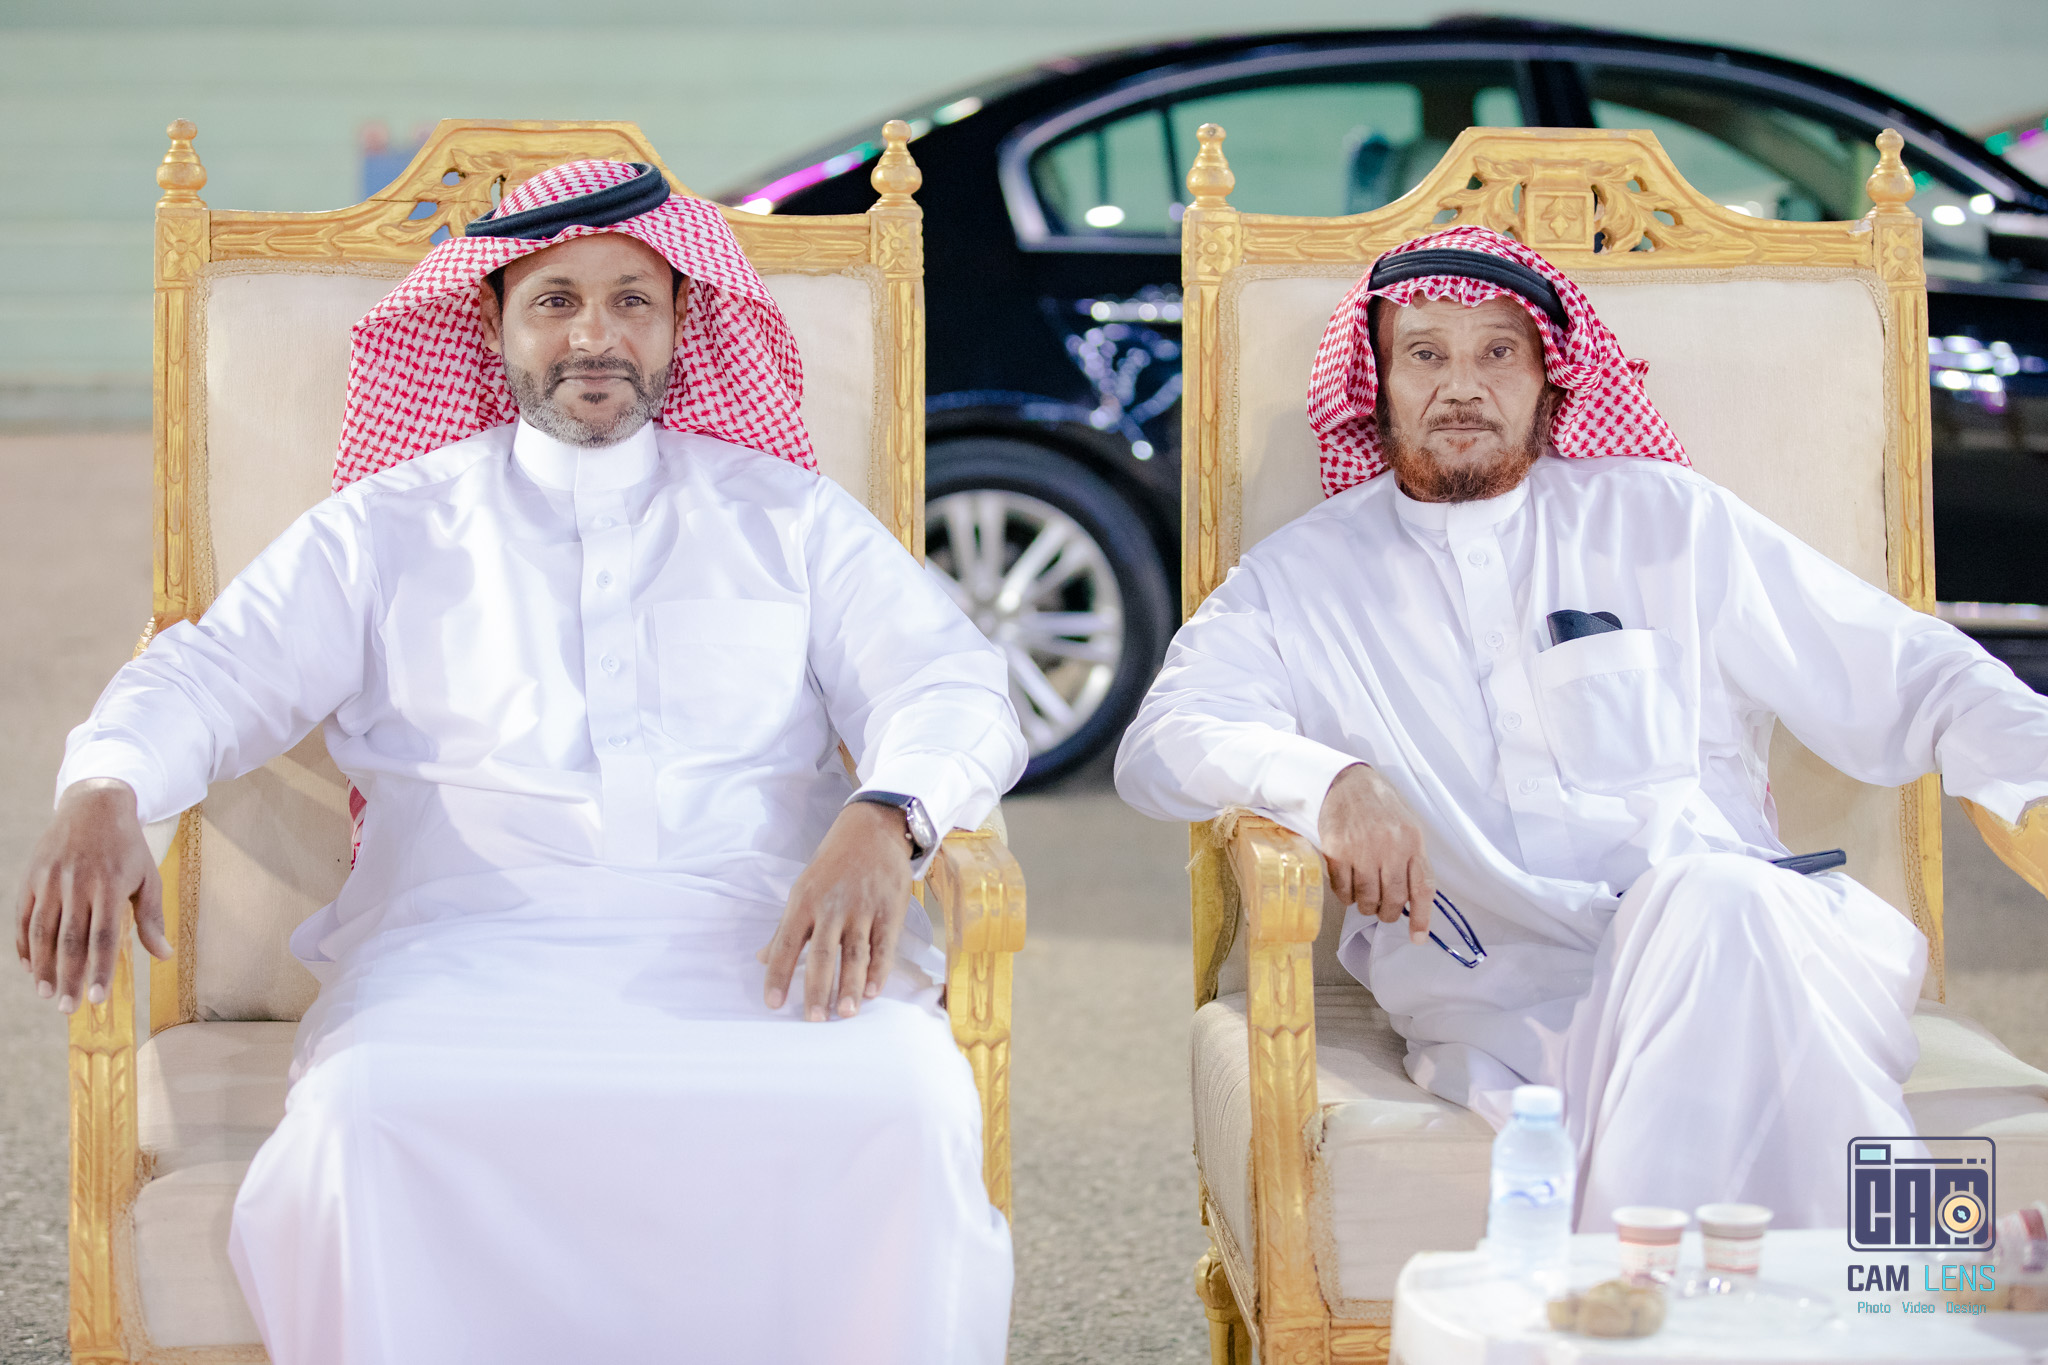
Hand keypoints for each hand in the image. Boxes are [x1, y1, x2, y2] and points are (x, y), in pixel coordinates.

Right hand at [15, 779, 170, 1012]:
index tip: (98, 999)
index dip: (100, 970)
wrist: (93, 806)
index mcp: (108, 886)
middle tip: (68, 1008)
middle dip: (68, 977)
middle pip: (69, 940)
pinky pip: (23, 917)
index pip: (103, 938)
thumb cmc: (127, 848)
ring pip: (42, 932)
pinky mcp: (31, 878)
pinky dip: (24, 944)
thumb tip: (164, 955)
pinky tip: (29, 967)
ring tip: (46, 994)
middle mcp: (76, 885)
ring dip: (42, 967)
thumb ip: (150, 918)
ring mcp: (49, 881)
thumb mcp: (147, 878)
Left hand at [759, 801, 912, 1020]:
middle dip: (817, 988)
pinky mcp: (889, 910)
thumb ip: (786, 927)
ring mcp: (863, 908)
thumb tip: (762, 958)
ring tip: (846, 1013)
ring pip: (855, 953)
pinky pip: (884, 945)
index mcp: (804, 901)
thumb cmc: (834, 863)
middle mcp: (832, 907)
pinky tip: (874, 991)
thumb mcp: (804, 888)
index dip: (779, 975)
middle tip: (814, 1018)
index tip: (773, 1004)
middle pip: (822, 954)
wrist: (873, 830)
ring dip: (850, 986)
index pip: (786, 944)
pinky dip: (880, 969)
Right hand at [1318, 763, 1436, 944]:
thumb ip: (1412, 860)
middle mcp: (1389, 846)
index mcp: (1412, 841)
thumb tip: (1412, 898)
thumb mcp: (1407, 827)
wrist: (1348, 783)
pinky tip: (1348, 889)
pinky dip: (1345, 896)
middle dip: (1387, 913)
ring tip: (1365, 900)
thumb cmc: (1380, 807)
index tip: (1418, 937)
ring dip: (1366, 906)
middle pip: (1393, 898)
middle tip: (1383, 912)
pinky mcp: (1337, 850)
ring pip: (1367, 897)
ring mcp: (1361, 849)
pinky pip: (1342, 888)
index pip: (1422, 888)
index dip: (1421, 917)